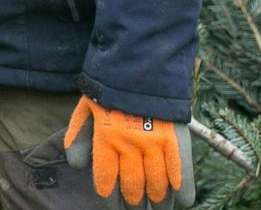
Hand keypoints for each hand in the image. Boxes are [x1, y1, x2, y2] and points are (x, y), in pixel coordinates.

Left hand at [63, 96, 192, 206]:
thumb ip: (78, 137)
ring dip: (158, 201)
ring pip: (157, 184)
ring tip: (157, 209)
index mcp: (105, 138)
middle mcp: (130, 144)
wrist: (140, 65)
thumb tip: (78, 166)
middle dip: (133, 204)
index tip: (112, 208)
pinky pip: (181, 170)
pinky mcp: (177, 137)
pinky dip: (183, 188)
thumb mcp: (85, 108)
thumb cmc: (109, 89)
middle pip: (133, 187)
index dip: (109, 200)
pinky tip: (183, 200)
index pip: (107, 180)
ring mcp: (156, 142)